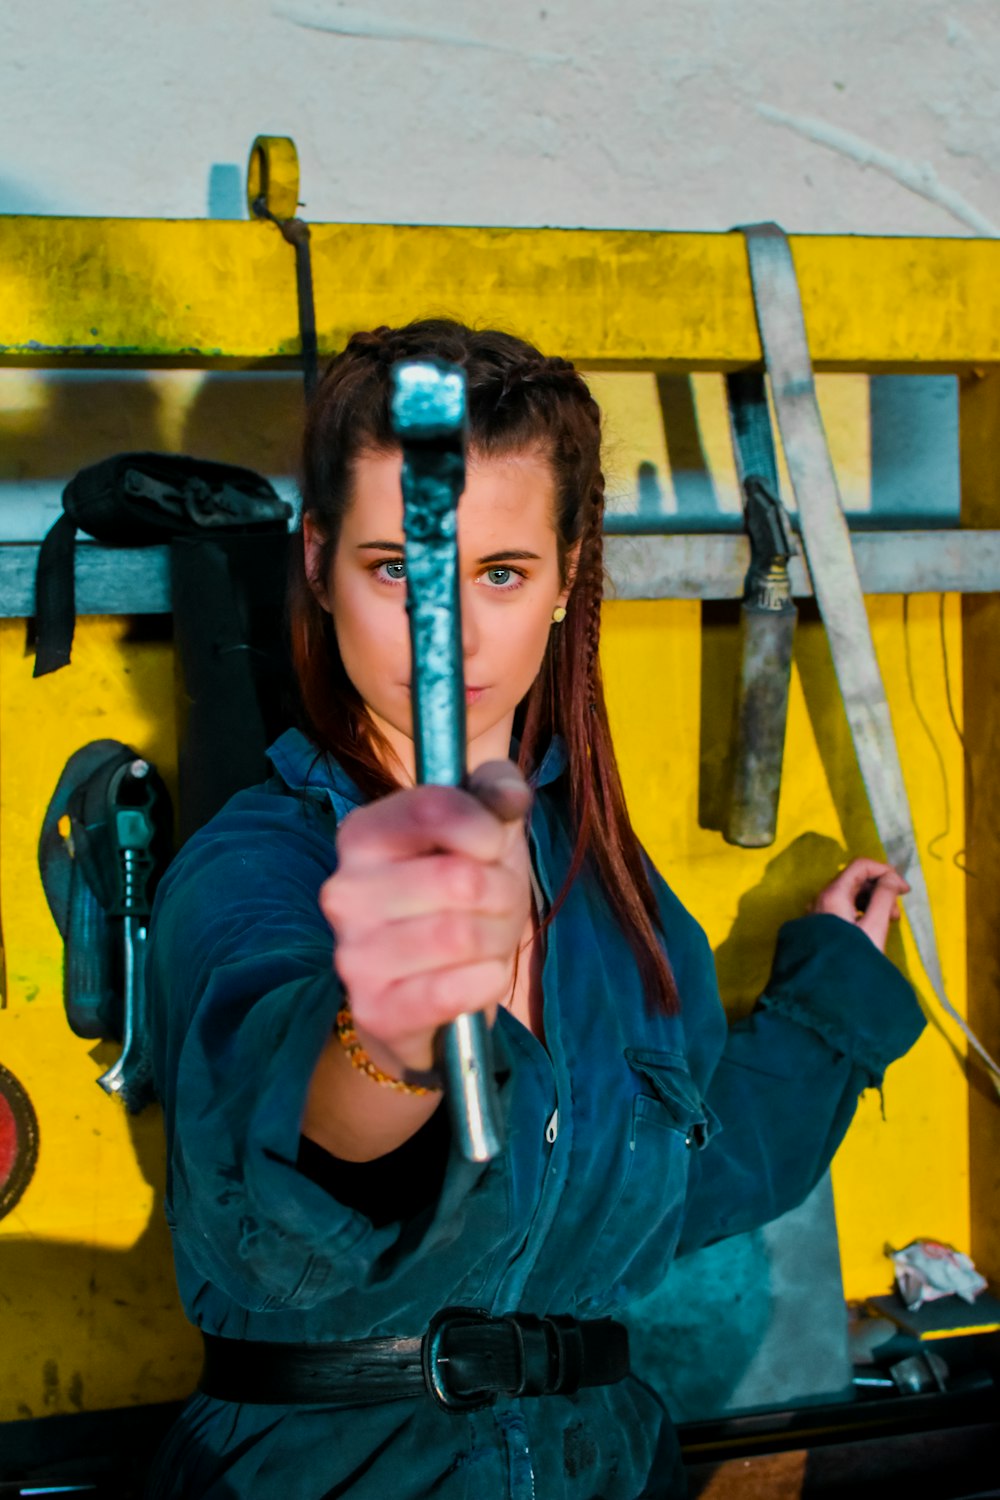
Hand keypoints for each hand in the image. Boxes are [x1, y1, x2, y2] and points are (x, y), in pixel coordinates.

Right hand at [318, 760, 531, 1077]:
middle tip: (497, 904)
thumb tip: (509, 796)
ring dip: (497, 939)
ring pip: (460, 936)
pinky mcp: (374, 1008)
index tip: (494, 844)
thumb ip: (498, 790)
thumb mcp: (484, 832)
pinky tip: (480, 976)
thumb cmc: (458, 899)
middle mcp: (344, 890)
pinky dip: (486, 981)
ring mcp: (353, 953)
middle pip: (459, 879)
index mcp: (362, 834)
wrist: (431, 994)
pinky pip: (452, 991)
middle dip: (502, 893)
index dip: (485, 826)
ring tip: (487, 940)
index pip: (432, 807)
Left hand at [811, 857, 909, 952]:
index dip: (885, 872)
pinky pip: (843, 908)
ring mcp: (819, 912)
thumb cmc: (853, 957)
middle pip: (855, 880)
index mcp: (833, 894)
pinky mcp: (822, 926)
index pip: (861, 866)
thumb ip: (884, 898)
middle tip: (896, 913)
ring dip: (873, 902)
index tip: (904, 890)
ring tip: (889, 922)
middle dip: (881, 890)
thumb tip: (890, 878)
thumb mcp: (874, 926)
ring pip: (850, 895)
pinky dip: (861, 911)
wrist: (825, 993)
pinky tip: (873, 927)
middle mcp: (821, 898)